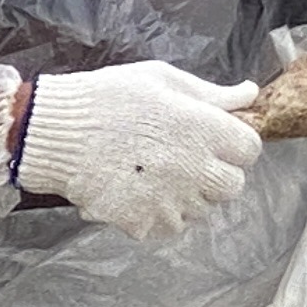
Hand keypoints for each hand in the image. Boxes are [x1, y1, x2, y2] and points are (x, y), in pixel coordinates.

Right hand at [17, 61, 261, 238]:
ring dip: (187, 194)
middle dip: (215, 172)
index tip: (213, 138)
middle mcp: (194, 168)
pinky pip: (170, 226)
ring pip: (202, 209)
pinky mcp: (145, 222)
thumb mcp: (162, 80)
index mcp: (203, 129)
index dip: (234, 144)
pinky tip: (140, 191)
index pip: (250, 150)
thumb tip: (250, 94)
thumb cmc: (110, 97)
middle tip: (185, 158)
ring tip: (155, 173)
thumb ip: (211, 94)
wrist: (56, 132)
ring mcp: (170, 200)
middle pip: (231, 185)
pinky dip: (160, 214)